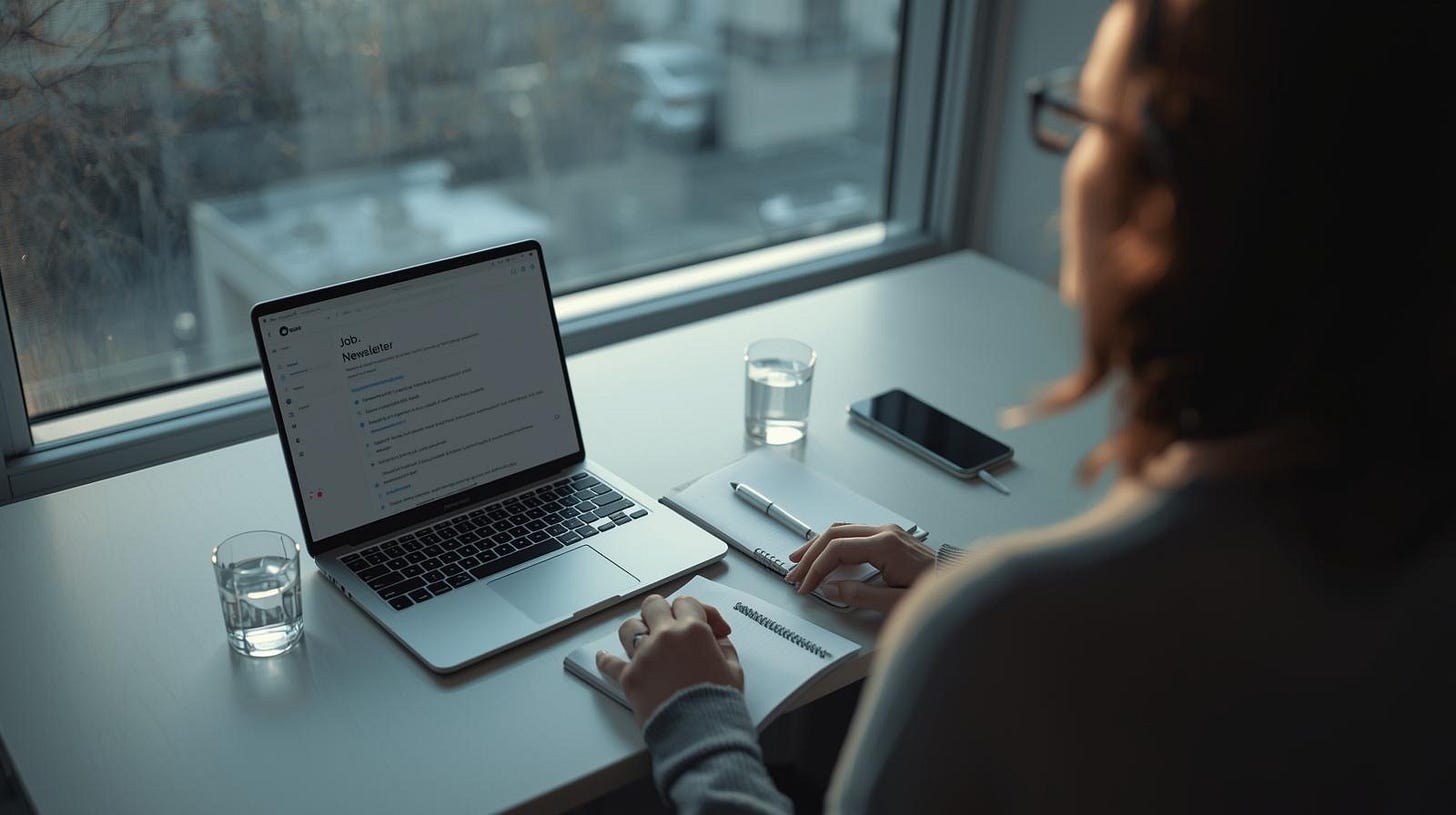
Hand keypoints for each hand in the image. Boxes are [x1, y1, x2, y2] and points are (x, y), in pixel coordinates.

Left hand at [595, 594, 743, 726]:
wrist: (700, 732)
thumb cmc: (718, 704)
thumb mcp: (734, 670)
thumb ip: (724, 648)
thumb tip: (715, 641)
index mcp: (693, 630)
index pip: (688, 602)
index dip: (701, 612)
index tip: (709, 627)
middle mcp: (665, 636)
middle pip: (653, 605)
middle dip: (663, 611)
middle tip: (671, 623)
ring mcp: (644, 655)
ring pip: (630, 626)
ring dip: (638, 630)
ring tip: (644, 639)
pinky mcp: (630, 677)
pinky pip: (610, 663)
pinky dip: (606, 659)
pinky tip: (604, 657)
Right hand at [783, 523, 934, 610]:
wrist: (959, 583)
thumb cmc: (935, 592)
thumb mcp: (896, 603)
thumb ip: (860, 596)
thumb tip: (831, 588)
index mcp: (886, 546)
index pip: (837, 550)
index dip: (816, 568)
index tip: (806, 585)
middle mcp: (885, 532)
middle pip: (834, 535)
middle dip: (810, 555)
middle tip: (794, 573)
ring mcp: (888, 532)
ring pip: (842, 530)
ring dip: (818, 545)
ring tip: (800, 559)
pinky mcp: (890, 537)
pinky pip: (853, 533)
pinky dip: (834, 543)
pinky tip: (825, 553)